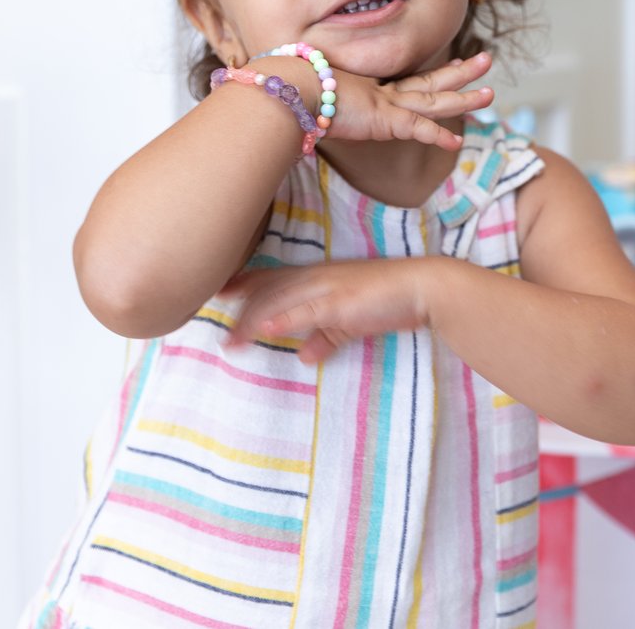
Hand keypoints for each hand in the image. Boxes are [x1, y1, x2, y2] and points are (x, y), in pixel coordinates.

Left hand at [222, 259, 438, 363]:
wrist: (422, 289)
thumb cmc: (388, 300)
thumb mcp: (351, 320)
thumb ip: (327, 336)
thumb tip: (306, 356)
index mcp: (317, 277)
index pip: (272, 278)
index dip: (243, 284)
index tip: (218, 294)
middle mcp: (316, 278)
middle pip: (267, 290)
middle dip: (238, 307)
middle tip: (213, 324)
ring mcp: (327, 288)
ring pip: (280, 303)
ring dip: (252, 323)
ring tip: (232, 344)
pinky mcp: (340, 303)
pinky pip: (307, 311)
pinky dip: (285, 321)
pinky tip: (267, 332)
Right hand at [273, 51, 494, 152]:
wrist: (286, 88)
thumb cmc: (292, 93)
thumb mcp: (312, 102)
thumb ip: (319, 109)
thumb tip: (306, 116)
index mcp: (369, 92)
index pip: (410, 85)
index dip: (436, 77)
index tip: (456, 65)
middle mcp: (381, 95)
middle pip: (430, 83)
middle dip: (460, 72)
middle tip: (485, 59)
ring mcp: (384, 105)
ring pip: (433, 101)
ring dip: (462, 98)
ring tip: (490, 93)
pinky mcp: (381, 118)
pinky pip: (416, 128)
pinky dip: (437, 135)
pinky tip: (457, 141)